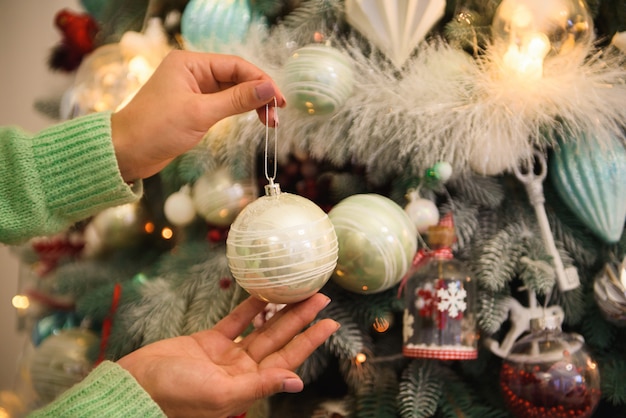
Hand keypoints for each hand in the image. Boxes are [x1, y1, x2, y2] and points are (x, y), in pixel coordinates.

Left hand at [111, 50, 285, 180]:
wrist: (126, 153)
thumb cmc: (155, 129)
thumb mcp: (200, 113)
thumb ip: (237, 100)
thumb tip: (269, 88)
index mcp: (190, 63)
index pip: (235, 66)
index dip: (261, 80)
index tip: (279, 100)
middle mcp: (193, 72)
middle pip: (236, 77)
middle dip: (259, 94)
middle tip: (276, 116)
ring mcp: (194, 90)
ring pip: (232, 92)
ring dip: (252, 105)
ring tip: (270, 122)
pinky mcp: (194, 107)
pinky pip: (224, 104)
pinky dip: (239, 111)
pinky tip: (253, 119)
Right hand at [116, 293, 337, 417]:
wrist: (135, 387)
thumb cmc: (174, 397)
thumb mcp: (220, 393)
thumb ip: (259, 386)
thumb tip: (296, 381)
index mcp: (248, 387)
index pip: (288, 360)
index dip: (310, 341)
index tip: (331, 323)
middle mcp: (242, 372)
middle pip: (279, 341)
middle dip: (301, 319)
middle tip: (321, 296)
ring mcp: (226, 356)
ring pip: (260, 329)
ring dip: (280, 311)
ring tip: (299, 291)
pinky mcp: (208, 342)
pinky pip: (235, 322)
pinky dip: (249, 308)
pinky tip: (265, 294)